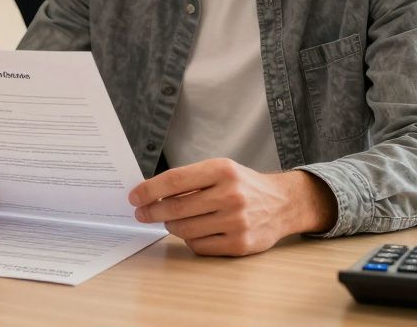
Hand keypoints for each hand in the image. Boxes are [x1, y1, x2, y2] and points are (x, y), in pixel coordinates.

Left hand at [129, 160, 336, 256]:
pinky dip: (190, 239)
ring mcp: (236, 221)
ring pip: (184, 229)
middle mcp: (230, 195)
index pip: (174, 180)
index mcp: (222, 170)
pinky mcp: (239, 244)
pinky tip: (195, 231)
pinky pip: (199, 246)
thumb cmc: (244, 186)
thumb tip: (150, 194)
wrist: (282, 204)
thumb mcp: (221, 170)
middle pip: (175, 208)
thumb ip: (189, 180)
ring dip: (171, 226)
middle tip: (142, 213)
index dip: (149, 190)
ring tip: (172, 221)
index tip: (134, 197)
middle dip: (152, 212)